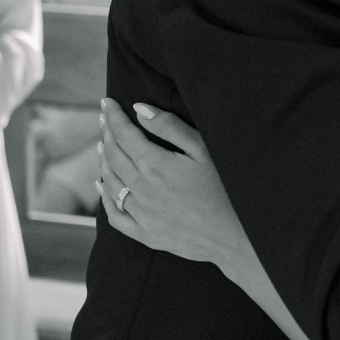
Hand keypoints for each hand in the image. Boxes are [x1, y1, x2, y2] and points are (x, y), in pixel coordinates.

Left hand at [98, 97, 249, 275]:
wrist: (237, 236)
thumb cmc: (226, 189)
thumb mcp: (204, 150)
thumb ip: (170, 127)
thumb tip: (140, 109)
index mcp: (155, 165)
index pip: (124, 134)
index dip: (113, 116)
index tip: (106, 103)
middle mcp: (142, 189)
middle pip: (113, 155)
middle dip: (106, 133)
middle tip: (104, 119)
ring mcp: (141, 214)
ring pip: (109, 182)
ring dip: (103, 161)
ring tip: (103, 146)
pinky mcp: (145, 234)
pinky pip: (114, 214)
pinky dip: (104, 197)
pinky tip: (102, 186)